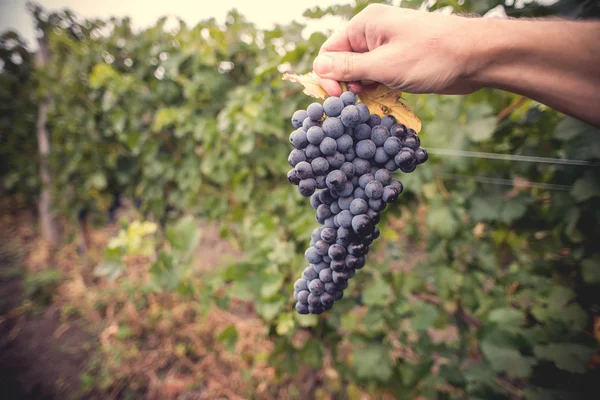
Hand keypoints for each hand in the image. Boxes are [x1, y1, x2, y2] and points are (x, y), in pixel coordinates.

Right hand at [313, 4, 482, 96]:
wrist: (476, 58)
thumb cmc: (432, 56)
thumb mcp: (385, 65)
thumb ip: (349, 68)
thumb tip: (318, 68)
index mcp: (366, 25)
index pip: (330, 50)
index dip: (328, 76)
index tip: (338, 98)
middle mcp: (373, 34)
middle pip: (343, 62)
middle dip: (346, 85)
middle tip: (358, 102)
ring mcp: (387, 48)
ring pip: (360, 73)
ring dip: (362, 90)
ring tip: (374, 101)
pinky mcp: (399, 62)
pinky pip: (377, 77)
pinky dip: (377, 91)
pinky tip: (385, 100)